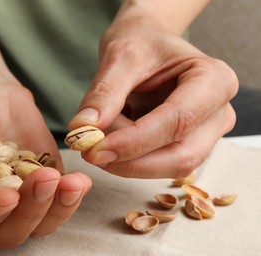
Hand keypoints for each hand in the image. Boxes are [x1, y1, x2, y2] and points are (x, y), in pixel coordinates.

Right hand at [0, 70, 91, 247]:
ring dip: (56, 208)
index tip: (7, 195)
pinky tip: (80, 181)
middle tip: (44, 180)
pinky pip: (58, 199)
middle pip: (7, 233)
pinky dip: (70, 195)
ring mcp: (17, 195)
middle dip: (28, 212)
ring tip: (70, 183)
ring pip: (37, 222)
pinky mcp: (41, 179)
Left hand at [69, 16, 237, 178]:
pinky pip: (161, 165)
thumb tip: (83, 129)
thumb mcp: (120, 56)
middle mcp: (219, 111)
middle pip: (181, 155)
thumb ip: (104, 92)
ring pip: (171, 166)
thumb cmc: (142, 42)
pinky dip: (130, 160)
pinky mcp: (189, 145)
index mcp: (214, 80)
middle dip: (132, 161)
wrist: (149, 43)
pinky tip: (111, 141)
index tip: (96, 148)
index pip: (178, 120)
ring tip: (101, 136)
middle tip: (91, 153)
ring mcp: (207, 133)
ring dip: (128, 161)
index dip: (135, 141)